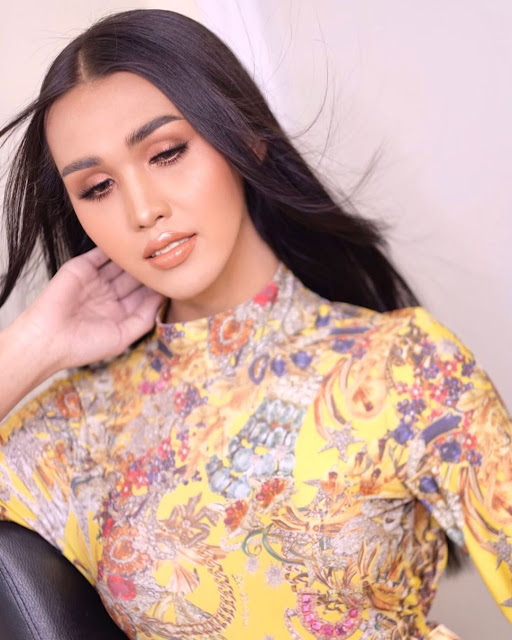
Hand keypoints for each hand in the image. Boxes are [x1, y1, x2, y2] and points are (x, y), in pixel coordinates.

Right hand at [22, 247, 165, 369]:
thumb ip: (145, 318)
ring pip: (121, 264)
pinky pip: (101, 254)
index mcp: (120, 312)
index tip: (175, 277)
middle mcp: (110, 294)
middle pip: (135, 278)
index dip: (158, 287)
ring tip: (153, 247)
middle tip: (168, 257)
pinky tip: (130, 243)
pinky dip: (114, 248)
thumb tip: (163, 298)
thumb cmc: (85, 345)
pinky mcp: (82, 267)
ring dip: (134, 257)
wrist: (48, 338)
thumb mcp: (123, 336)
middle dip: (149, 270)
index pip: (145, 295)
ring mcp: (97, 280)